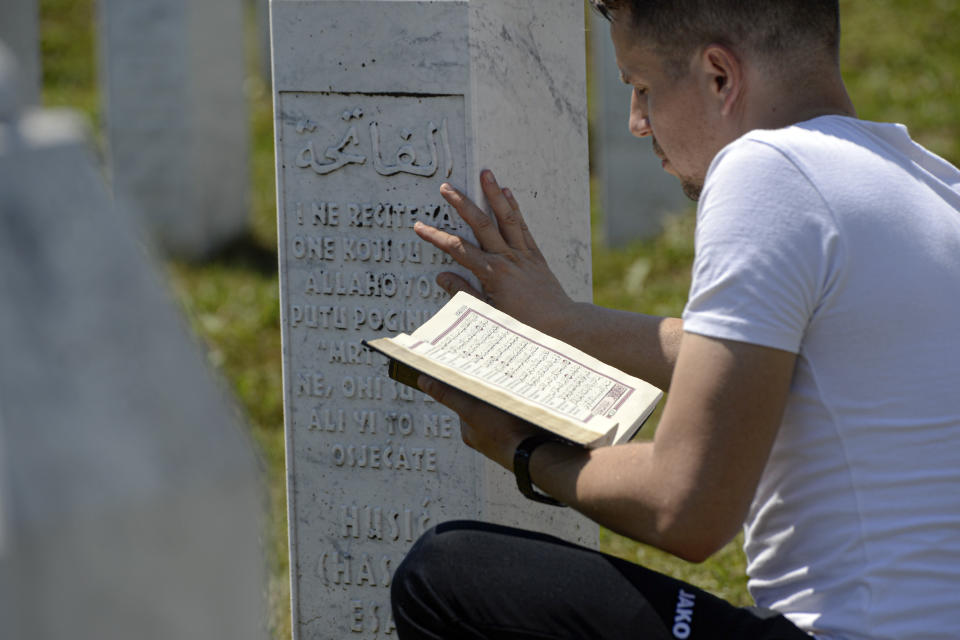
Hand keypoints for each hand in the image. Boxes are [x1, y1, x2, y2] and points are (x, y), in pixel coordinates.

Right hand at [415, 169, 574, 335]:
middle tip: (446, 187)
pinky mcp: (535, 254)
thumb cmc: (523, 324)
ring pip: (506, 218)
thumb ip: (464, 293)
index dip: (437, 237)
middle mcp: (507, 258)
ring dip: (494, 194)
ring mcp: (523, 253)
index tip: (420, 226)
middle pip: (481, 224)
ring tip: (485, 172)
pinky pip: (523, 226)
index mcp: (492, 273)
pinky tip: (508, 192)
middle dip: (462, 204)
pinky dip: (514, 208)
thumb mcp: (489, 313)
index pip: (458, 249)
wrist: (561, 323)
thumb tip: (443, 277)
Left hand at [417, 374, 539, 470]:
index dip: (472, 387)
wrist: (535, 455)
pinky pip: (521, 420)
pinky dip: (523, 412)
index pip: (466, 402)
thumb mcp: (470, 408)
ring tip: (519, 393)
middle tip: (502, 380)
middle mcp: (486, 438)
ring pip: (504, 413)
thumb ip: (447, 395)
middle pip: (485, 407)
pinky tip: (530, 407)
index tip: (481, 375)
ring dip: (510, 402)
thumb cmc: (501, 433)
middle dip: (492, 394)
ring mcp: (506, 440)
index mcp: (470, 432)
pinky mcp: (524, 440)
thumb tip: (423, 381)